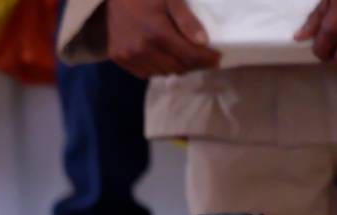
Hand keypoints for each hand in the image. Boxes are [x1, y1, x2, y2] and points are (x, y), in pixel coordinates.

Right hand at [105, 0, 220, 77]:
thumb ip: (186, 19)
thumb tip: (202, 42)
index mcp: (157, 33)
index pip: (189, 56)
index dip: (206, 59)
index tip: (217, 58)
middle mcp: (142, 49)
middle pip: (177, 67)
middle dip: (193, 63)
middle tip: (202, 56)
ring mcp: (129, 56)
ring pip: (162, 73)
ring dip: (175, 67)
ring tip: (182, 56)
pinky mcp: (119, 59)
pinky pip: (145, 73)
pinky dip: (158, 68)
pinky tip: (162, 56)